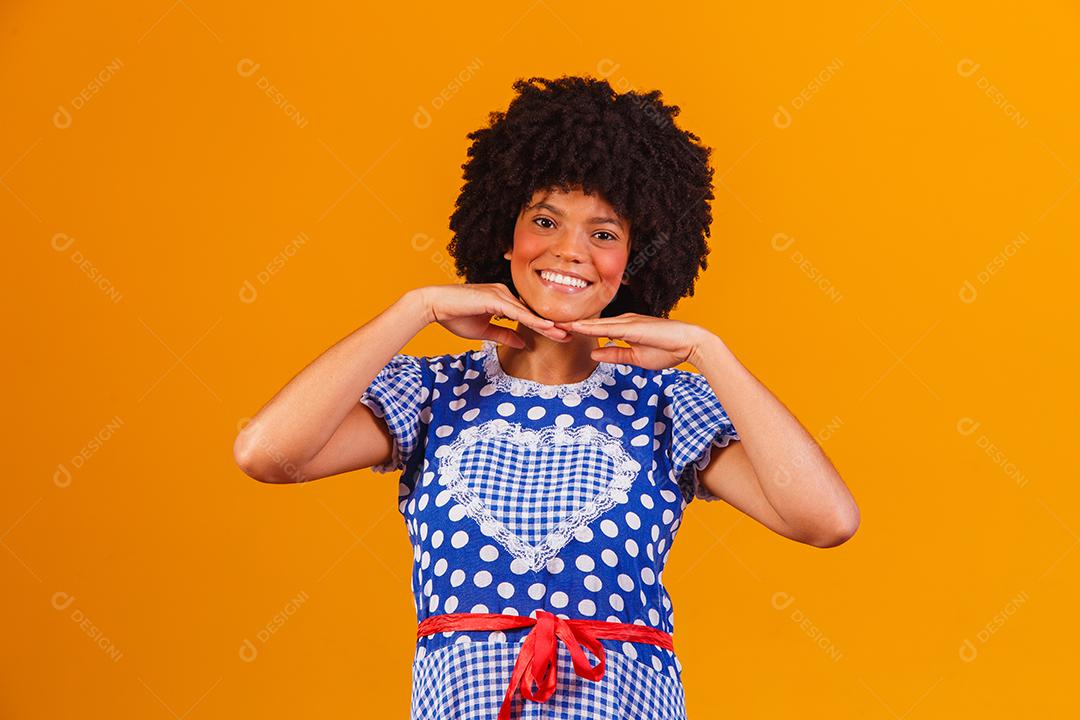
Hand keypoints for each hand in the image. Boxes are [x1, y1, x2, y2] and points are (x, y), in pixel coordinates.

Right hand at [418, 284, 569, 346]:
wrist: (434, 306)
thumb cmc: (455, 316)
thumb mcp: (484, 332)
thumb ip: (503, 335)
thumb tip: (523, 342)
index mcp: (503, 300)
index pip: (528, 315)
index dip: (544, 326)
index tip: (560, 336)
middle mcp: (504, 294)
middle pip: (533, 312)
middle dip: (552, 324)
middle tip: (571, 335)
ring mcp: (500, 294)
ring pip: (528, 312)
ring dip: (546, 324)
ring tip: (564, 334)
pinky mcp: (494, 298)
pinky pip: (517, 311)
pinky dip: (532, 320)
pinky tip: (546, 327)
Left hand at [554, 313, 707, 369]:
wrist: (689, 344)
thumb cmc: (667, 350)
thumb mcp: (635, 358)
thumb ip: (615, 355)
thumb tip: (595, 354)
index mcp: (623, 328)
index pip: (594, 329)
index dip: (575, 330)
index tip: (558, 331)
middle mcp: (622, 321)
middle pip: (589, 324)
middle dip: (568, 325)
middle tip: (546, 323)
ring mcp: (626, 322)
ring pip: (593, 323)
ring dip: (573, 324)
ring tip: (552, 324)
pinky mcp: (631, 326)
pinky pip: (605, 327)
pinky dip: (589, 327)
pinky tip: (574, 327)